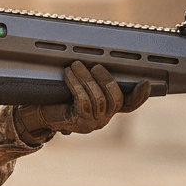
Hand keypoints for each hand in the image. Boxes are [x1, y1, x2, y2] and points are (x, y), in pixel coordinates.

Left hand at [15, 61, 149, 139]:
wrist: (39, 112)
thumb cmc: (59, 97)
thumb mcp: (80, 87)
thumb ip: (94, 81)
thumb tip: (103, 61)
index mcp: (107, 110)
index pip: (129, 105)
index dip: (140, 97)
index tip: (146, 84)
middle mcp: (103, 119)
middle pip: (115, 100)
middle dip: (106, 80)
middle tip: (95, 66)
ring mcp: (91, 123)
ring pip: (98, 99)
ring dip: (86, 79)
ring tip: (76, 66)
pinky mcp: (78, 122)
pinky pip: (83, 101)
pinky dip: (76, 85)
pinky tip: (69, 74)